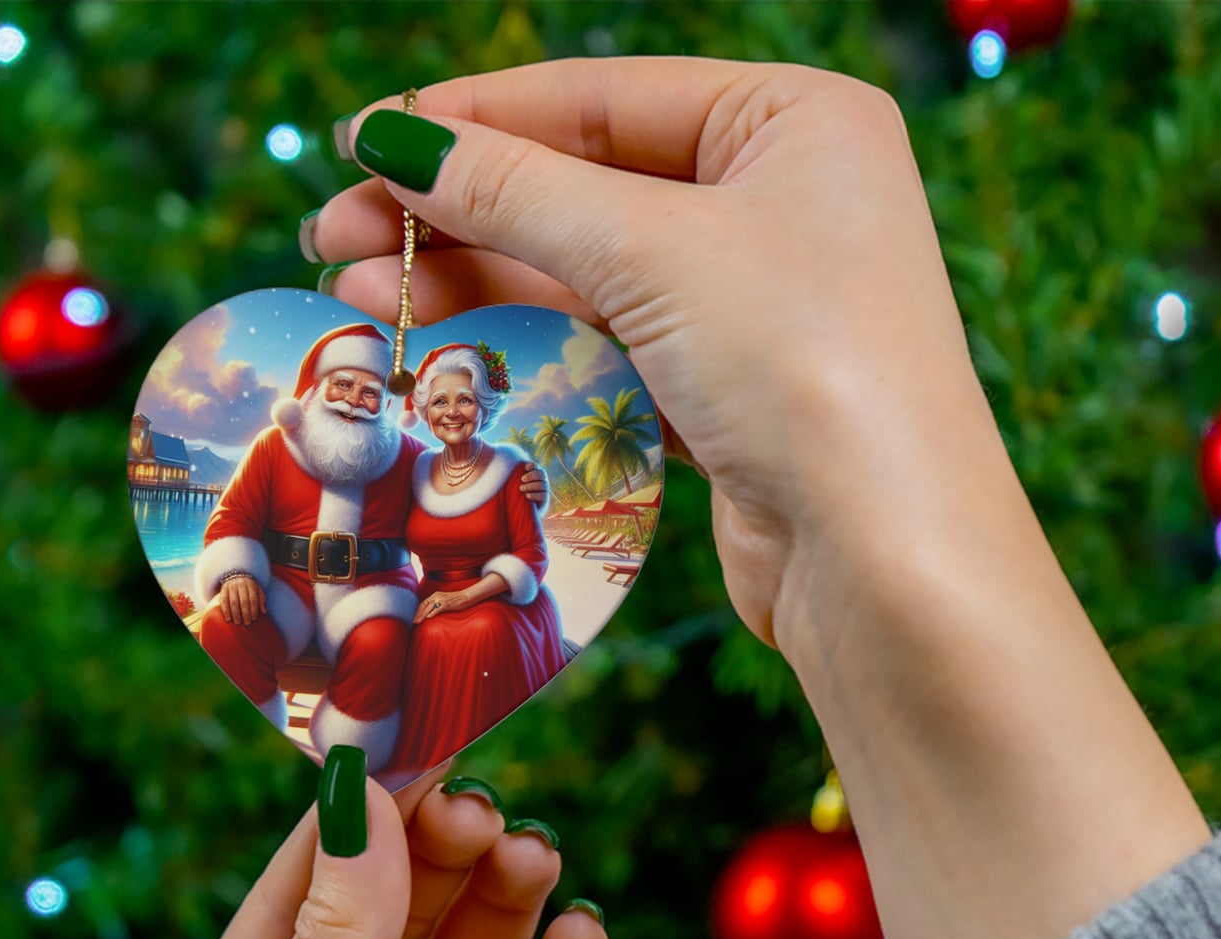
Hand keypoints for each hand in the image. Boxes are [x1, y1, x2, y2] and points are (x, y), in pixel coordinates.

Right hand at [218, 573, 266, 625]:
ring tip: (238, 622)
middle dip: (245, 613)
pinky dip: (225, 610)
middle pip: (243, 601)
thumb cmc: (249, 585)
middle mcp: (241, 585)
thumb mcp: (258, 589)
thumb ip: (261, 600)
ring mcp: (231, 587)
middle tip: (246, 623)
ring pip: (233, 602)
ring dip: (235, 613)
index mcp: (251, 585)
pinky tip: (228, 618)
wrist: (236, 574)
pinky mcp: (223, 589)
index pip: (253, 599)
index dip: (254, 609)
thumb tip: (264, 612)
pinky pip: (224, 601)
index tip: (253, 619)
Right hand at [313, 61, 1210, 938]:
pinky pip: (611, 348)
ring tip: (361, 295)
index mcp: (795, 123)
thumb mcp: (651, 251)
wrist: (884, 558)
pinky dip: (532, 346)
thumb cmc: (803, 367)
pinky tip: (446, 348)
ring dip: (478, 283)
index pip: (605, 98)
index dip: (476, 120)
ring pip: (590, 276)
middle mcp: (782, 204)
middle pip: (588, 187)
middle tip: (336, 237)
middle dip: (459, 214)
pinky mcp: (730, 395)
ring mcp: (757, 306)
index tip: (364, 145)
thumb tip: (393, 141)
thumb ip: (516, 191)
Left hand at [414, 589, 472, 622]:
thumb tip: (430, 612)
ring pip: (428, 607)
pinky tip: (428, 617)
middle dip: (417, 614)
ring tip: (418, 621)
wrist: (466, 596)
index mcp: (435, 595)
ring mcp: (442, 599)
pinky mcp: (447, 603)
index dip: (418, 611)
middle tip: (414, 622)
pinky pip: (438, 608)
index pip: (423, 603)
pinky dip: (432, 613)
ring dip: (422, 615)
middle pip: (423, 605)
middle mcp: (436, 596)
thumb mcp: (444, 600)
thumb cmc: (457, 600)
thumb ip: (437, 604)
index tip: (414, 618)